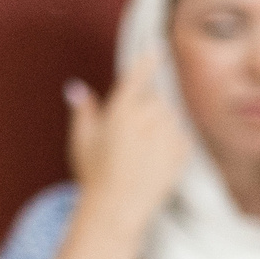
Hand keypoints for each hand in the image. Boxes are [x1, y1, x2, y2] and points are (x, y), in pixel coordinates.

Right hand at [67, 51, 188, 225]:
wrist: (119, 209)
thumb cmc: (95, 175)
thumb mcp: (81, 141)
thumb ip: (84, 110)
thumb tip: (76, 87)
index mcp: (120, 111)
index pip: (137, 77)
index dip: (147, 62)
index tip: (156, 49)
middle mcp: (147, 118)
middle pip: (154, 99)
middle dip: (145, 109)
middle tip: (129, 135)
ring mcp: (168, 134)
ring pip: (169, 116)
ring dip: (159, 125)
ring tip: (142, 152)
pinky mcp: (183, 150)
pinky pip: (180, 134)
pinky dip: (171, 140)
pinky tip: (154, 159)